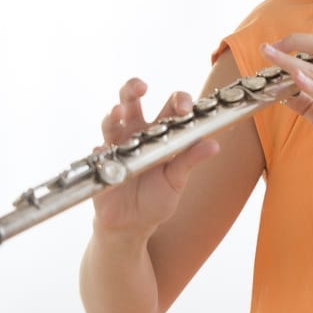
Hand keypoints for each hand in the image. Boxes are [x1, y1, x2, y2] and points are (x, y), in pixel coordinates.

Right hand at [92, 78, 219, 236]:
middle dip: (134, 88)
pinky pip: (98, 149)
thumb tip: (214, 145)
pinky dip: (101, 146)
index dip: (179, 101)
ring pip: (112, 117)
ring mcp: (117, 144)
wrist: (131, 225)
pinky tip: (103, 148)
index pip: (172, 105)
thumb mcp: (177, 180)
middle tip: (141, 87)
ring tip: (117, 112)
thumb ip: (191, 160)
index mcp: (163, 132)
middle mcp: (138, 131)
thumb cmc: (157, 199)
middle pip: (133, 99)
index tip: (184, 109)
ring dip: (114, 112)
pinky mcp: (101, 161)